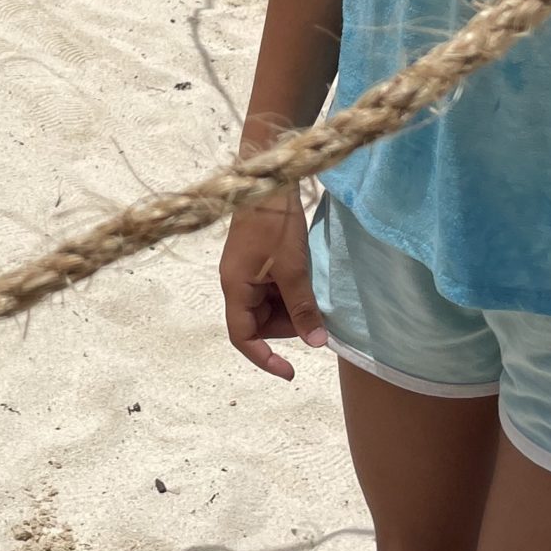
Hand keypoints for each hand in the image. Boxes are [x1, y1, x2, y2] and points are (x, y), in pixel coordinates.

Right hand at [219, 187, 326, 379]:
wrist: (270, 179)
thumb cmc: (275, 223)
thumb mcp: (293, 268)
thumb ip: (302, 307)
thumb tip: (316, 343)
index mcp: (235, 288)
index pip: (243, 337)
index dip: (264, 358)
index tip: (291, 371)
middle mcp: (236, 283)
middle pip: (258, 323)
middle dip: (288, 326)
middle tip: (316, 317)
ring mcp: (246, 272)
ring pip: (268, 307)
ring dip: (291, 308)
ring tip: (313, 294)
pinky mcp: (258, 261)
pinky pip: (272, 290)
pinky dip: (290, 293)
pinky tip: (307, 282)